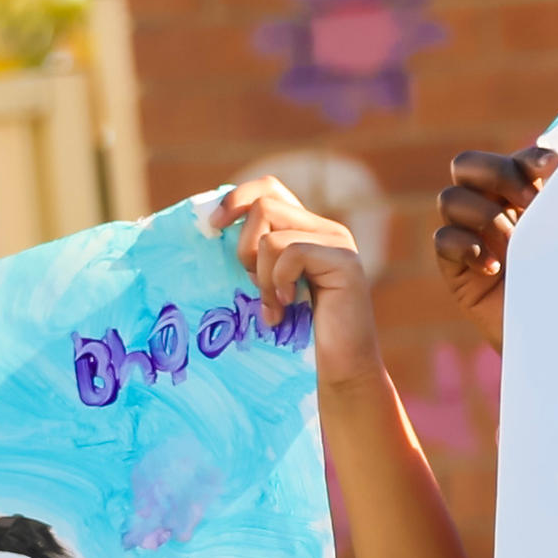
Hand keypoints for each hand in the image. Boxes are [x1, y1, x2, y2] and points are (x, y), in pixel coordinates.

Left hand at [204, 178, 378, 380]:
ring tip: (273, 305)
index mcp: (307, 230)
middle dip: (245, 247)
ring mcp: (338, 243)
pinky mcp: (345, 261)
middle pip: (264, 205)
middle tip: (255, 284)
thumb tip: (212, 225)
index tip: (212, 227)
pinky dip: (278, 282)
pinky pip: (289, 253)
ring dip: (262, 274)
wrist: (338, 370)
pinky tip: (287, 306)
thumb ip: (254, 254)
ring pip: (272, 234)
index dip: (236, 199)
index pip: (269, 188)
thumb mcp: (267, 284)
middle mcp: (326, 229)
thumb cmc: (298, 333)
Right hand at [429, 144, 556, 314]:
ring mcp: (472, 239)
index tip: (554, 166)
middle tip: (531, 203)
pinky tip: (493, 267)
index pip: (514, 161)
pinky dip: (466, 246)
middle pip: (467, 165)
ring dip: (484, 214)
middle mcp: (494, 212)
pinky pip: (443, 240)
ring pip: (450, 199)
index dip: (528, 157)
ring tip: (514, 244)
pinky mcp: (457, 271)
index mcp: (525, 199)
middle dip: (497, 174)